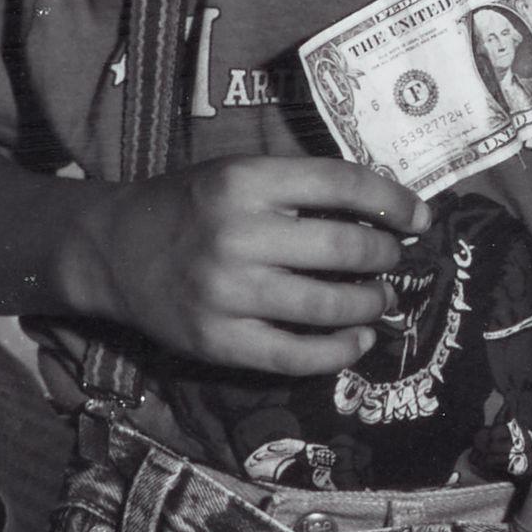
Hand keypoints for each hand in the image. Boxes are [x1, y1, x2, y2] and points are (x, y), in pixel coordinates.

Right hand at [65, 154, 424, 371]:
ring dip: (371, 305)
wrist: (112, 250)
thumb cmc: (186, 207)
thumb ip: (297, 188)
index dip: (393, 202)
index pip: (341, 185)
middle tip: (391, 262)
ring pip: (329, 307)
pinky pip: (297, 357)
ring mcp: (227, 293)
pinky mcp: (218, 341)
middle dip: (385, 257)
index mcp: (244, 181)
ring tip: (379, 300)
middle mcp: (237, 235)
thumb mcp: (235, 174)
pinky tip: (356, 341)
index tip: (419, 218)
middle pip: (345, 249)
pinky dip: (339, 352)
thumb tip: (384, 215)